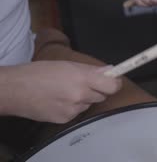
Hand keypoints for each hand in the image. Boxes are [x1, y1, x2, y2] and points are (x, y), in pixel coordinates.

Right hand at [1, 61, 121, 123]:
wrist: (14, 90)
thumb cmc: (38, 73)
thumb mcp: (67, 64)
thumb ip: (91, 69)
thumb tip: (110, 71)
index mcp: (81, 78)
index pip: (112, 86)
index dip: (115, 82)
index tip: (114, 80)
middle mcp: (79, 96)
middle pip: (102, 95)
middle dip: (96, 89)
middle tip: (81, 82)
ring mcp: (72, 110)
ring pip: (89, 104)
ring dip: (83, 98)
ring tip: (64, 91)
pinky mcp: (64, 120)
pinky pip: (77, 112)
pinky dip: (72, 107)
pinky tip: (58, 100)